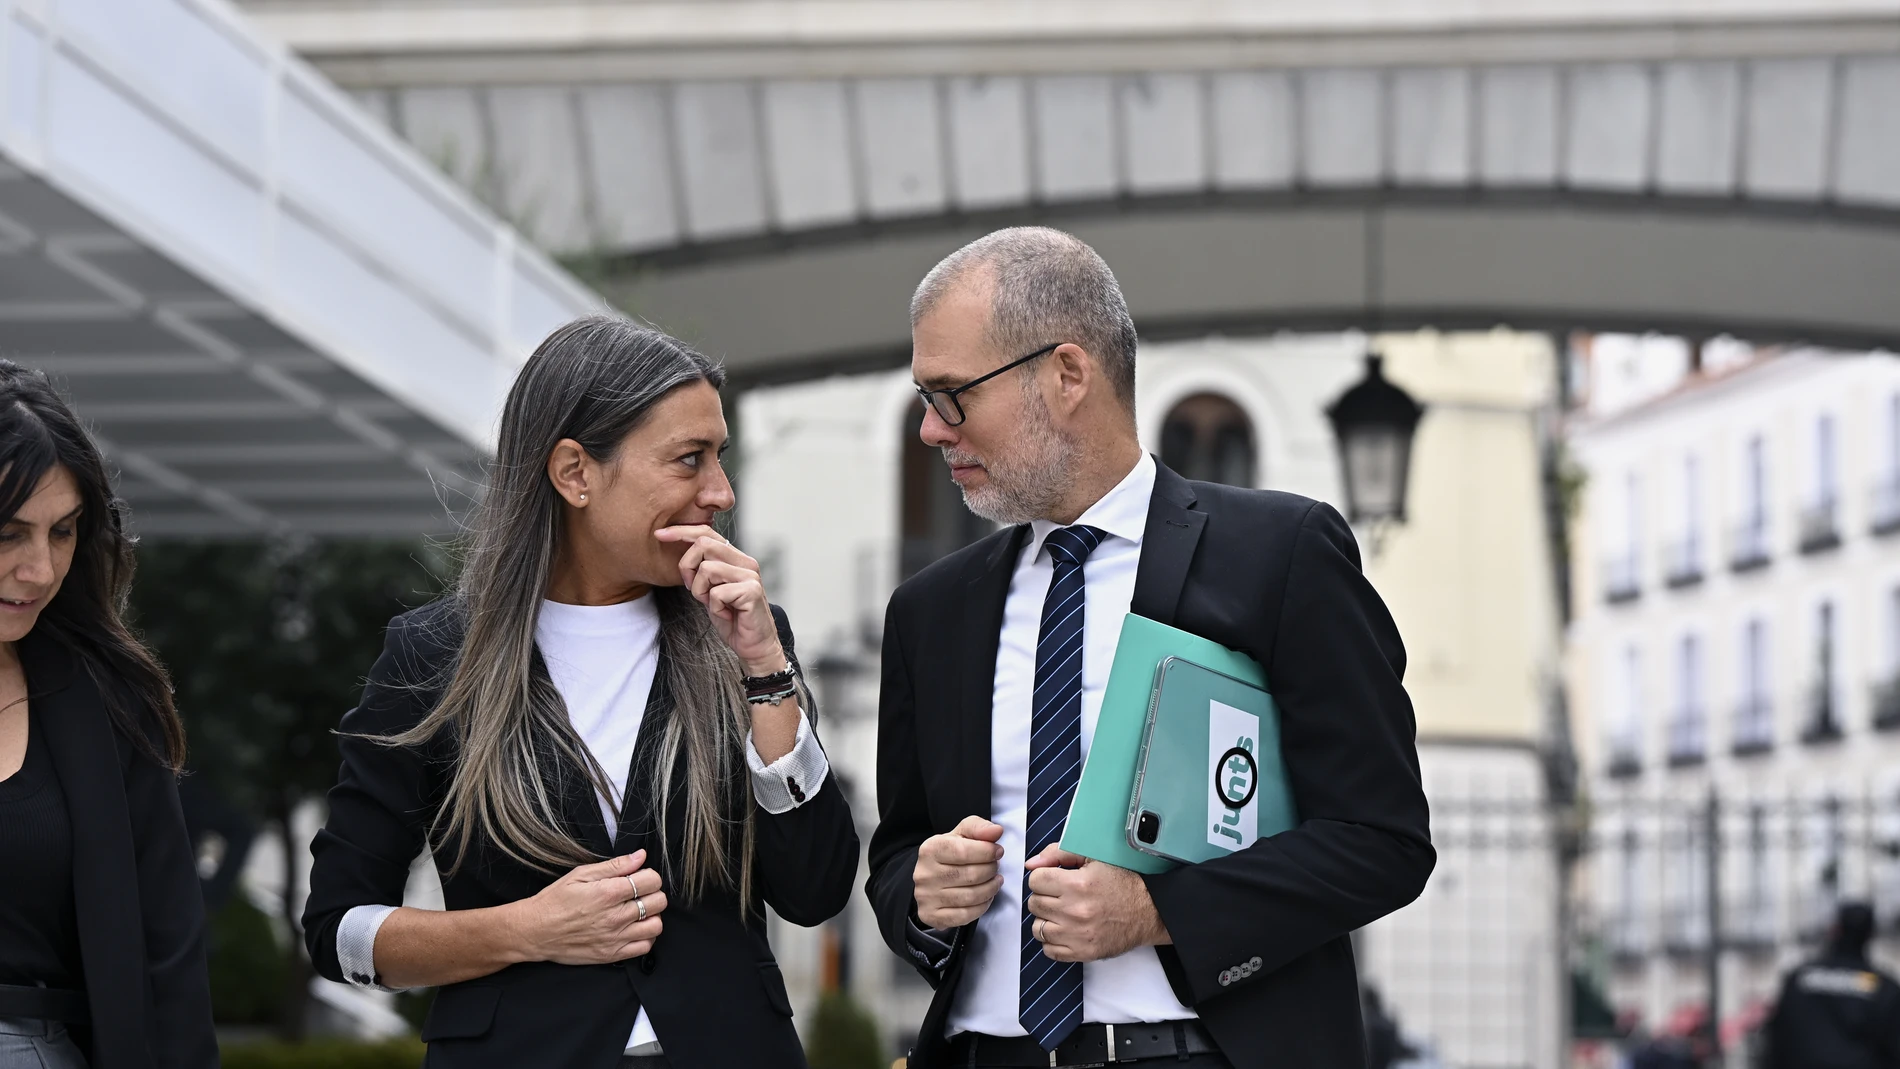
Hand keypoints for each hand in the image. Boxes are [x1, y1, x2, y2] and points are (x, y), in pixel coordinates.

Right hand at [509, 851, 667, 964]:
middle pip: (659, 902)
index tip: (640, 877)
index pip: (652, 880)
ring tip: (638, 911)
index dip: (649, 876)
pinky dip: (646, 937)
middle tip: (640, 893)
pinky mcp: (612, 954)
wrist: (535, 931)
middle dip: (653, 893)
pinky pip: (645, 947)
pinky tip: (634, 929)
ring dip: (652, 916)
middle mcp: (616, 916)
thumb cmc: (554, 901)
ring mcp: (615, 938)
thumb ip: (614, 866)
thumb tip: (640, 856)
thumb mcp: (580, 874)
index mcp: (609, 892)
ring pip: (656, 925)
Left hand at [654, 526, 782, 673]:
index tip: (659, 535)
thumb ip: (701, 571)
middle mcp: (745, 561)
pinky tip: (726, 614)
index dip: (681, 531)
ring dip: (701, 592)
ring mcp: (750, 575)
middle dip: (687, 567)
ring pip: (707, 569)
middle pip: (703, 544)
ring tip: (714, 605)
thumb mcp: (710, 591)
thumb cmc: (732, 619)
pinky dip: (715, 608)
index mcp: (735, 558)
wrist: (755, 646)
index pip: (707, 533)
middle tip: (693, 589)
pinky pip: (717, 593)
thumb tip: (680, 553)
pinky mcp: (752, 591)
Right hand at [913, 816, 1006, 928]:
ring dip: (990, 889)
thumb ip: (978, 828)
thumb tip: (996, 831)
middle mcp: (925, 874)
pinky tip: (986, 897)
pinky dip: (982, 907)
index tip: (998, 851)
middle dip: (990, 870)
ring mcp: (926, 897)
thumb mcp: (961, 834)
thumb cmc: (949, 854)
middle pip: (970, 875)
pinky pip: (965, 916)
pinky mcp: (930, 915)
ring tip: (995, 881)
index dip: (987, 852)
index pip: (964, 851)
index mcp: (930, 849)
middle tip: (995, 867)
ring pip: (970, 897)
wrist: (930, 877)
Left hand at [1024, 845, 1168, 962]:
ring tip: (1062, 913)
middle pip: (1034, 904)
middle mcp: (1075, 911)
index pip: (1035, 880)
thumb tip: (1030, 864)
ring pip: (1038, 928)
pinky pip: (1049, 951)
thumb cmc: (1122, 882)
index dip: (1044, 877)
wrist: (1149, 911)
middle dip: (1044, 897)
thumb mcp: (1094, 857)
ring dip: (1046, 919)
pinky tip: (1065, 930)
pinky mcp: (1083, 953)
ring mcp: (1078, 935)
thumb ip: (1059, 854)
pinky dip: (1053, 941)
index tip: (1055, 880)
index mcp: (1077, 885)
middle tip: (1060, 896)